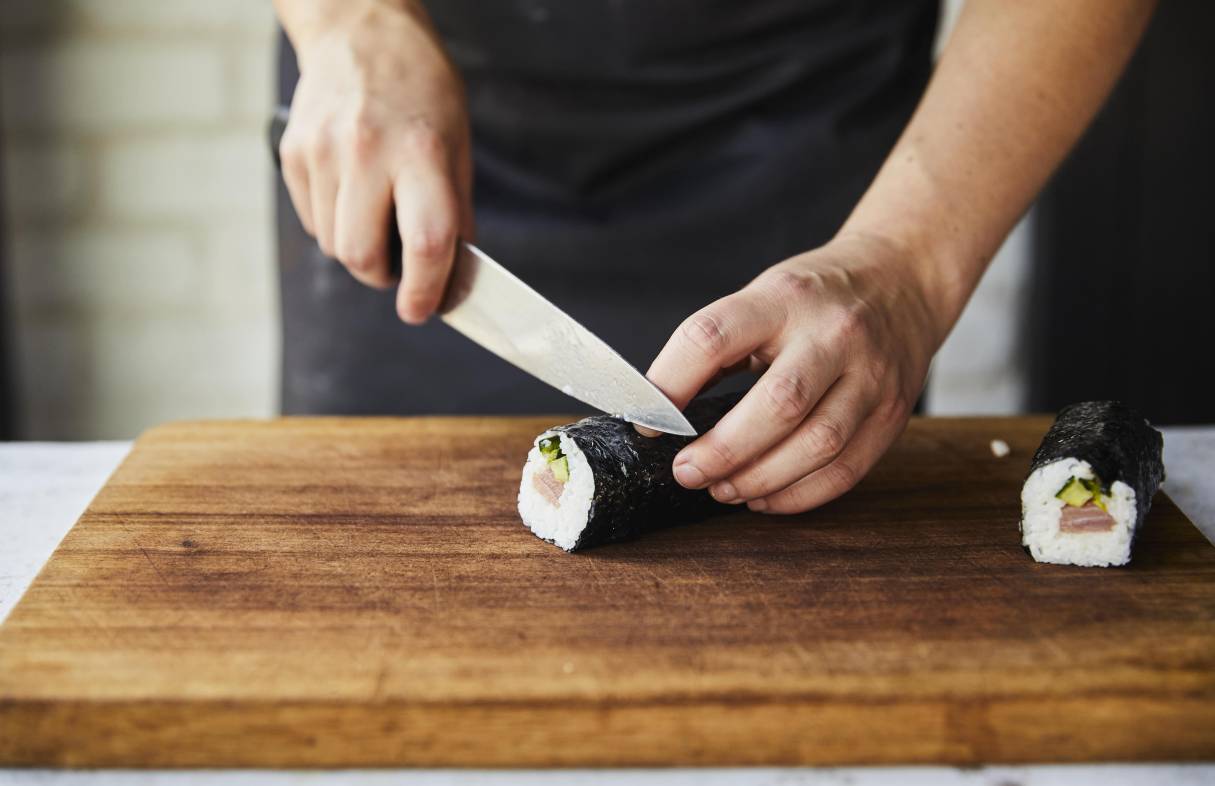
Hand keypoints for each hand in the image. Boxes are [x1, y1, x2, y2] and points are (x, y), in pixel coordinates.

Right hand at [278, 1, 472, 323]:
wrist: (360, 33)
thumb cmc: (420, 90)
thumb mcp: (457, 145)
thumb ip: (455, 214)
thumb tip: (452, 277)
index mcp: (420, 151)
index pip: (426, 241)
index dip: (426, 289)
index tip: (424, 309)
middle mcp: (366, 151)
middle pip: (363, 256)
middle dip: (384, 277)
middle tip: (401, 268)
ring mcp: (322, 153)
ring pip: (334, 246)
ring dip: (359, 251)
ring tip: (378, 217)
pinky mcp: (293, 154)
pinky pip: (313, 221)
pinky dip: (335, 225)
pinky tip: (352, 194)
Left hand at [644, 233, 945, 512]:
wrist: (903, 281)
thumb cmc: (815, 298)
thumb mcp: (762, 298)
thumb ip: (717, 348)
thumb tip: (661, 411)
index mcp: (783, 299)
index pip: (713, 338)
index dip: (670, 384)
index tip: (648, 421)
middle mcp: (833, 335)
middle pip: (778, 404)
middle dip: (723, 451)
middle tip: (686, 472)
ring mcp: (872, 376)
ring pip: (818, 444)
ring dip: (760, 479)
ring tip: (723, 489)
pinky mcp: (893, 414)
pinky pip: (846, 470)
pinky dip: (798, 495)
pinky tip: (764, 497)